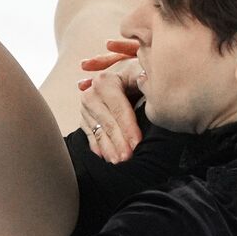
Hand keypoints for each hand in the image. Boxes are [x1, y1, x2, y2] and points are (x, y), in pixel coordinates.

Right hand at [77, 39, 143, 163]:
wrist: (124, 78)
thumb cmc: (137, 77)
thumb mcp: (141, 73)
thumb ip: (146, 83)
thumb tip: (152, 93)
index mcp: (106, 81)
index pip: (118, 108)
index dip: (128, 127)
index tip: (137, 143)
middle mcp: (92, 93)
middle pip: (108, 122)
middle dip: (119, 142)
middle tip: (128, 158)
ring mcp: (85, 107)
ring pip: (99, 132)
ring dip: (109, 149)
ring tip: (119, 161)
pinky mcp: (84, 118)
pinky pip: (90, 135)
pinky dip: (98, 147)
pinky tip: (105, 157)